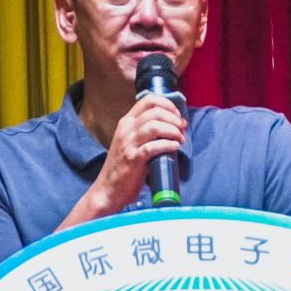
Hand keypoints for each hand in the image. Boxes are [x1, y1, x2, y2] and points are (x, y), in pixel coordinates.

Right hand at [83, 93, 184, 218]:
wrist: (108, 190)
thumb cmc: (123, 167)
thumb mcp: (130, 142)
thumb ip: (145, 132)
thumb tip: (171, 126)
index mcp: (126, 122)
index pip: (148, 100)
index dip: (167, 104)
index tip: (177, 115)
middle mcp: (126, 130)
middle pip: (155, 112)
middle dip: (174, 118)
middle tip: (182, 129)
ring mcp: (128, 144)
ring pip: (155, 126)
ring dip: (173, 131)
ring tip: (180, 139)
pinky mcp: (133, 159)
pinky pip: (153, 146)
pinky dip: (167, 144)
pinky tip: (175, 147)